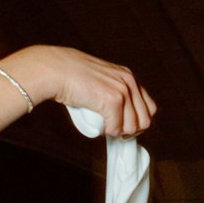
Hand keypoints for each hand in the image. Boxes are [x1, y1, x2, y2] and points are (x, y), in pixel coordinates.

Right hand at [0, 45, 155, 138]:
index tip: (123, 126)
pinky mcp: (113, 100)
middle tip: (113, 129)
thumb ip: (110, 91)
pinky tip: (98, 126)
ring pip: (132, 127)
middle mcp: (129, 82)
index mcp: (129, 77)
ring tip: (103, 125)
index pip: (149, 108)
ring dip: (117, 132)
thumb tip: (117, 115)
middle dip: (129, 130)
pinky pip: (116, 129)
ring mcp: (123, 91)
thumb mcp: (99, 80)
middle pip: (145, 120)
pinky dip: (106, 132)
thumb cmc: (70, 76)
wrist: (55, 70)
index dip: (137, 121)